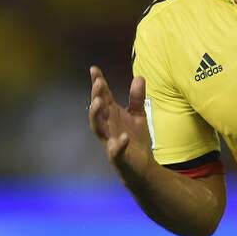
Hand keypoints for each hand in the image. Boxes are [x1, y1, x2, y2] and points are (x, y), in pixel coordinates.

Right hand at [88, 66, 153, 180]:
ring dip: (96, 115)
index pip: (103, 96)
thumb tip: (139, 77)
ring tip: (99, 102)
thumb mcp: (138, 115)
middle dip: (97, 96)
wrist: (143, 166)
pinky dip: (118, 144)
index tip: (94, 69)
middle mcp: (108, 126)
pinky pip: (115, 150)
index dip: (98, 83)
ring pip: (98, 128)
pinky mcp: (118, 157)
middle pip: (98, 110)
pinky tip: (123, 137)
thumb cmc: (135, 139)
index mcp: (112, 115)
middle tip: (98, 83)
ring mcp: (110, 141)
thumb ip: (137, 98)